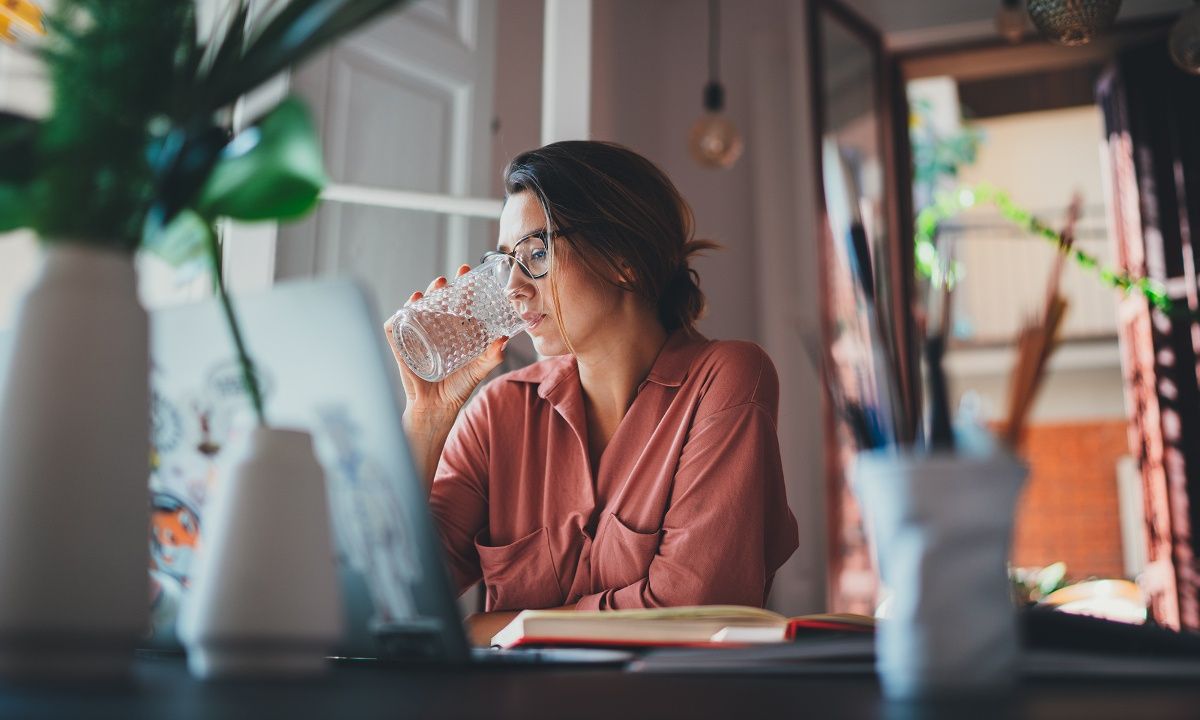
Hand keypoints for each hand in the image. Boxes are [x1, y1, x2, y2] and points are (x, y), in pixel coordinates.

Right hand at [384, 264, 508, 418]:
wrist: (436, 408)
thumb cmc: (457, 387)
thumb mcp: (478, 370)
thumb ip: (492, 357)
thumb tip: (504, 341)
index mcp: (454, 329)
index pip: (458, 301)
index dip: (462, 286)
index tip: (468, 271)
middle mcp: (435, 328)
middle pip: (437, 301)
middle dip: (441, 287)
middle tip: (449, 279)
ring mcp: (417, 336)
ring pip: (416, 310)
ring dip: (421, 298)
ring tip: (429, 291)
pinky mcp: (402, 347)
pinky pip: (396, 328)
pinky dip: (398, 317)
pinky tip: (405, 311)